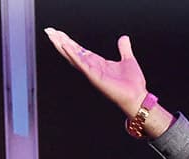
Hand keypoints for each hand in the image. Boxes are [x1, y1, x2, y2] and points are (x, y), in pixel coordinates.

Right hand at [44, 29, 160, 121]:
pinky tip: (65, 46)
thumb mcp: (128, 60)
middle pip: (73, 52)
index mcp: (99, 64)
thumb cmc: (134, 84)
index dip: (70, 42)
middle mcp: (93, 68)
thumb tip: (124, 38)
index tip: (59, 33)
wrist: (138, 98)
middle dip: (61, 42)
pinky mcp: (96, 77)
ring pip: (74, 57)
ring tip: (52, 36)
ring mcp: (93, 73)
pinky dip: (74, 55)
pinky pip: (82, 65)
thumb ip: (124, 49)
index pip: (80, 50)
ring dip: (62, 46)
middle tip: (49, 31)